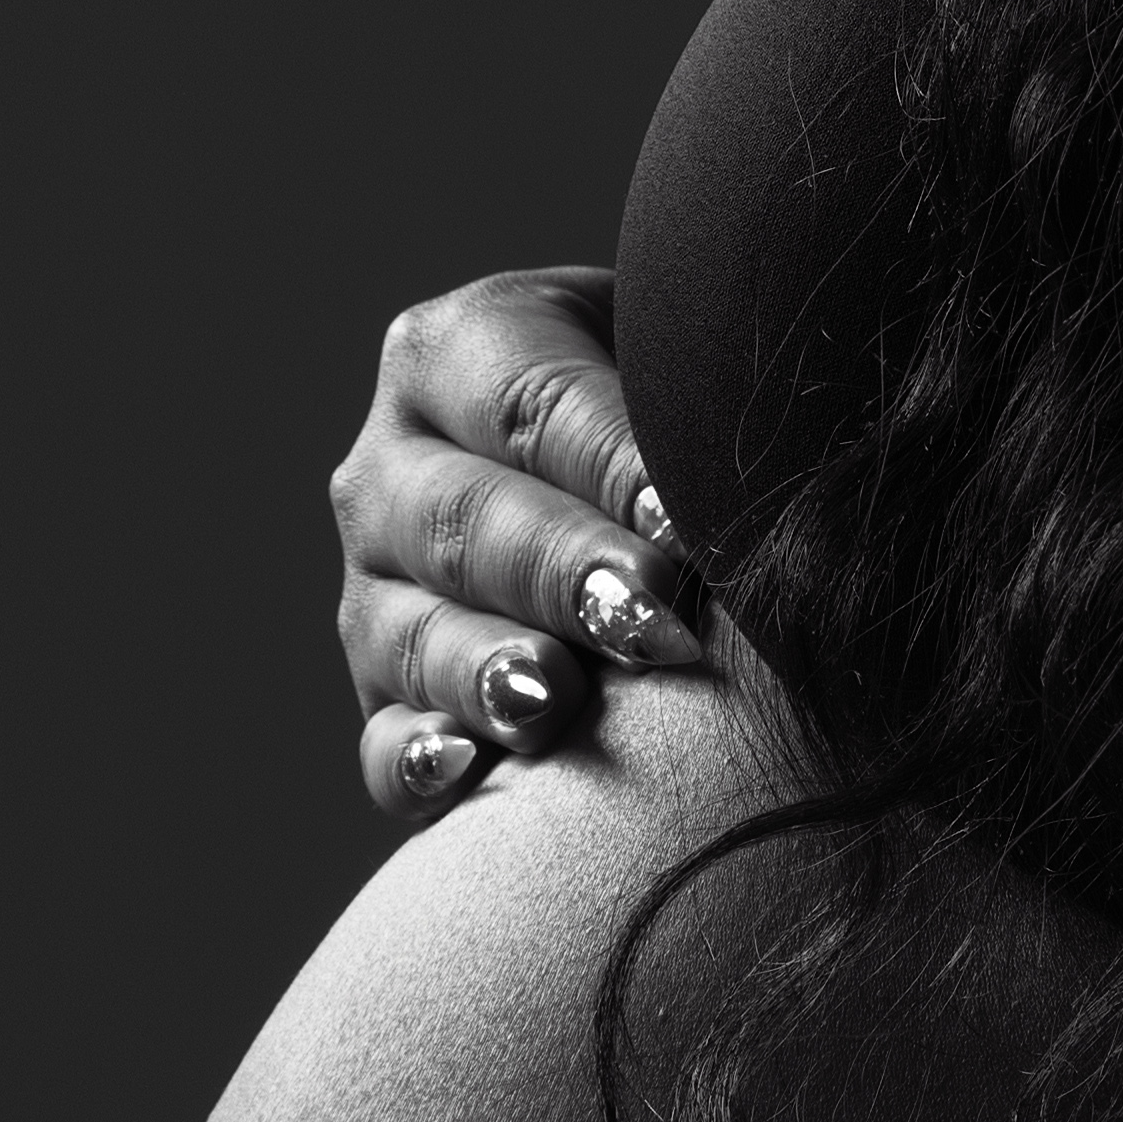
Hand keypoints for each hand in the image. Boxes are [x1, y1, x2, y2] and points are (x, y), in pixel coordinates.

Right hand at [327, 261, 710, 815]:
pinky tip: (463, 769)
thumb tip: (746, 484)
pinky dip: (415, 761)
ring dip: (485, 671)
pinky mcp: (385, 697)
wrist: (628, 476)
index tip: (686, 526)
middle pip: (464, 521)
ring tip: (555, 700)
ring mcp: (375, 586)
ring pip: (410, 633)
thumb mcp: (678, 363)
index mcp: (454, 352)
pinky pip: (381, 740)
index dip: (610, 464)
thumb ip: (693, 405)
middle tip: (653, 621)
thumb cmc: (672, 406)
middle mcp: (393, 466)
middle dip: (562, 574)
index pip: (528, 402)